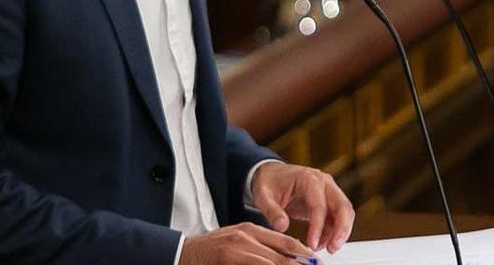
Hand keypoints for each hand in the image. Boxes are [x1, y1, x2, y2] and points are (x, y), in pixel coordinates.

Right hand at [179, 222, 314, 264]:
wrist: (176, 253)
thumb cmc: (207, 254)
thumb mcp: (235, 246)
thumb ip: (257, 251)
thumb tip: (283, 260)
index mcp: (251, 230)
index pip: (286, 243)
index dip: (304, 255)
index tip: (317, 262)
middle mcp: (246, 235)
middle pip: (283, 253)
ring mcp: (237, 247)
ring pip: (273, 263)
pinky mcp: (228, 256)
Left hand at [252, 163, 354, 252]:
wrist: (272, 174)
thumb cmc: (269, 183)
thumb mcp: (263, 196)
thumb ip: (272, 211)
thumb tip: (282, 227)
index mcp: (308, 179)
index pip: (319, 204)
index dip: (318, 226)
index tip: (312, 244)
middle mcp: (324, 183)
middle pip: (342, 205)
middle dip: (341, 229)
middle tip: (332, 249)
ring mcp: (329, 191)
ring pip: (345, 212)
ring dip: (341, 232)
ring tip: (328, 249)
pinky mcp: (329, 201)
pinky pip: (337, 217)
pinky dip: (333, 232)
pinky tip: (322, 243)